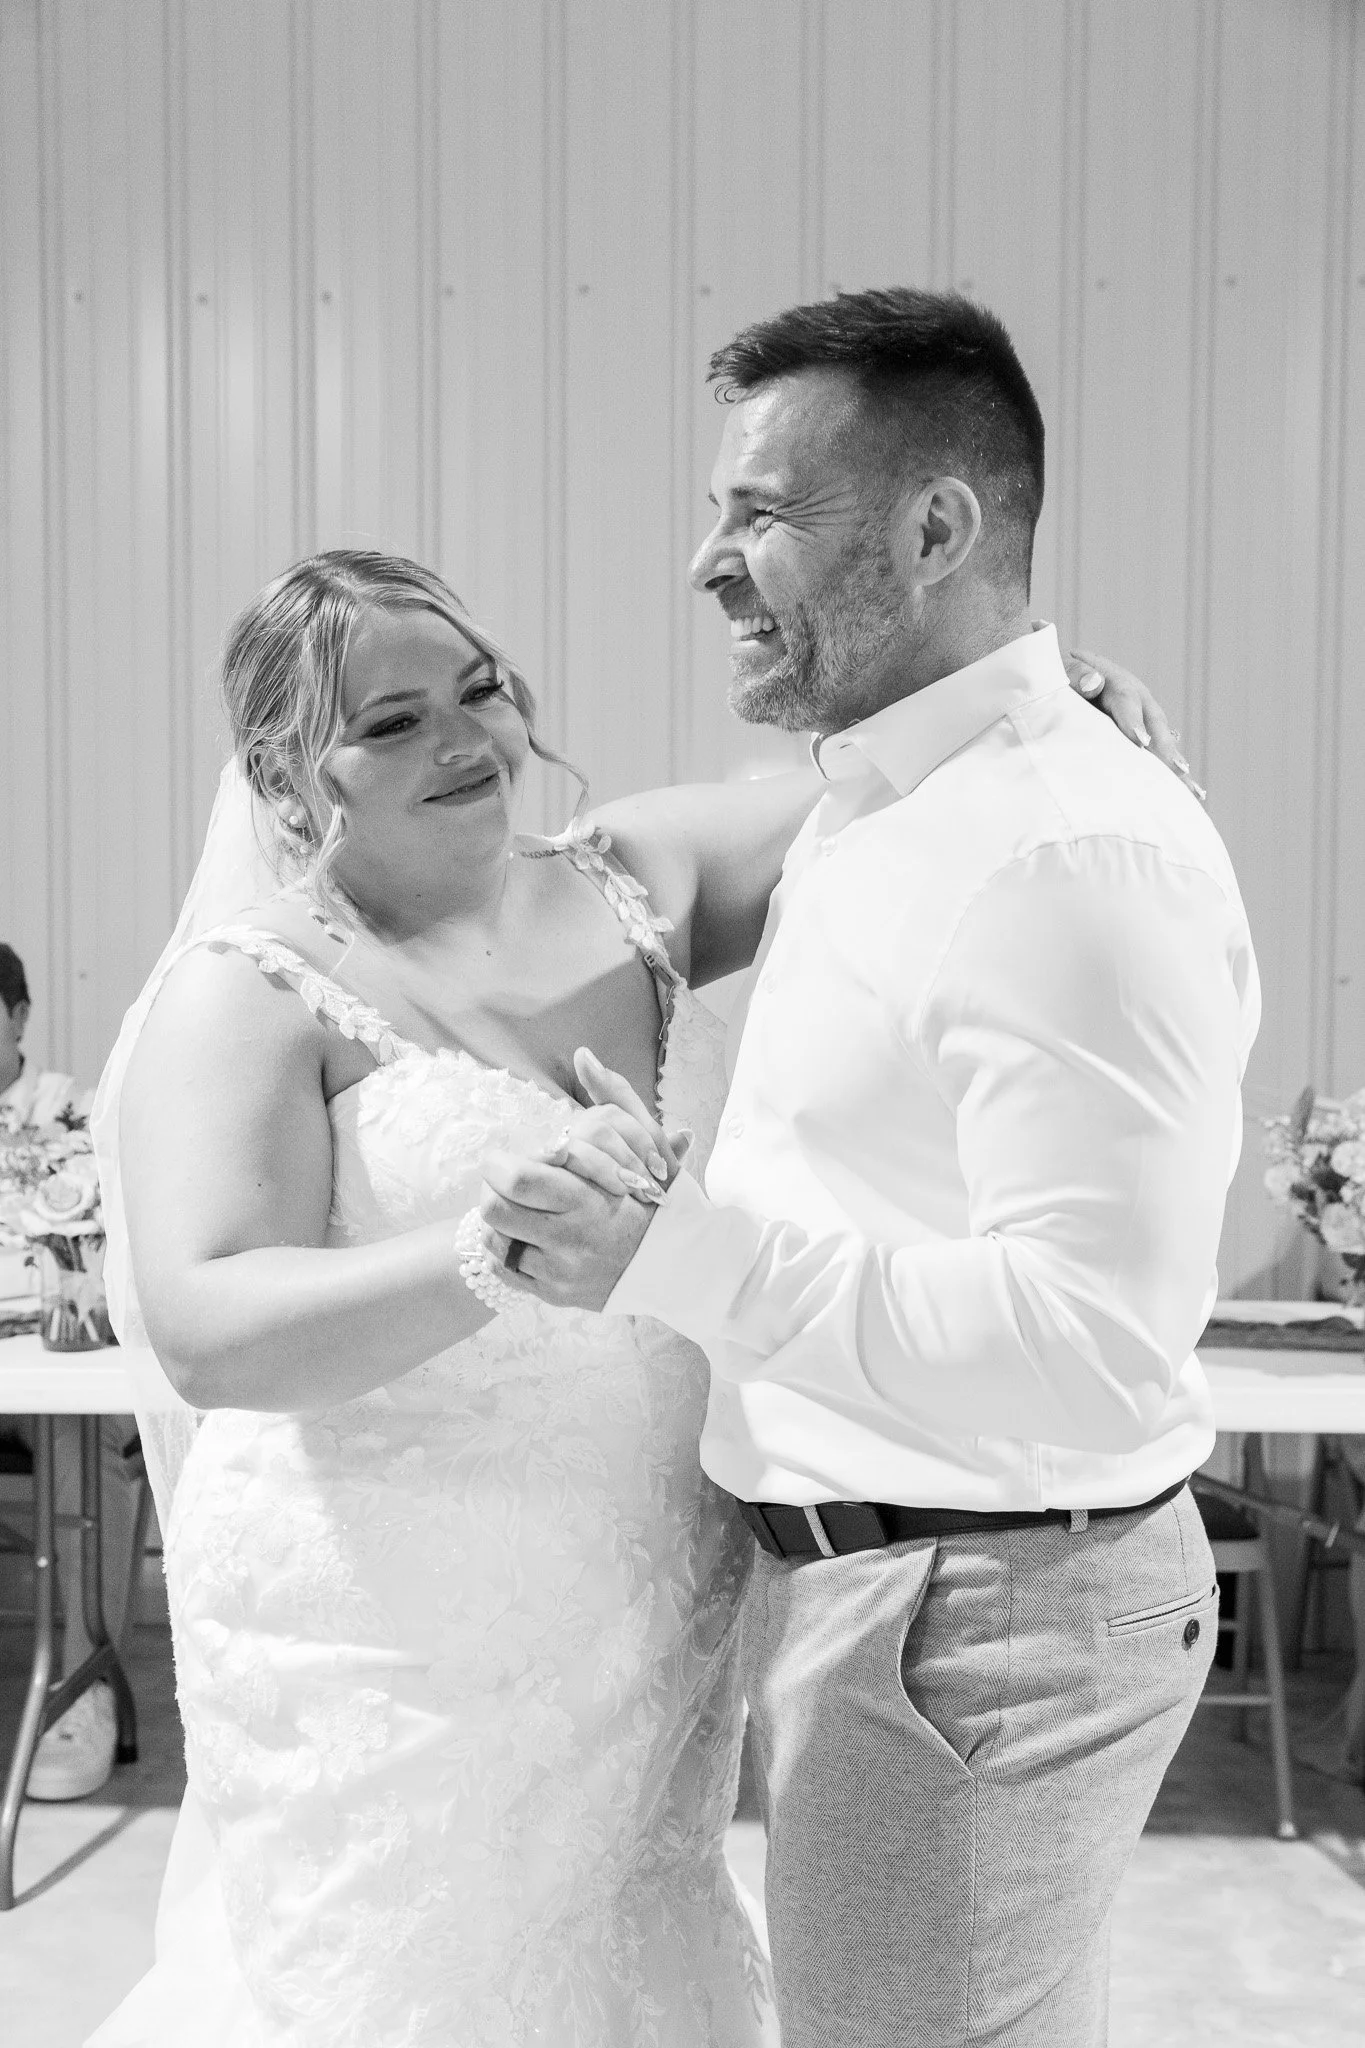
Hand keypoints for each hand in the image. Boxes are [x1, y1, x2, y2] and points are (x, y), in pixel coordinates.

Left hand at [476, 1050, 686, 1310]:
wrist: (684, 1266)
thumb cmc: (660, 1200)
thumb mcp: (645, 1145)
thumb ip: (613, 1097)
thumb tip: (584, 1055)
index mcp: (590, 1199)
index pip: (517, 1179)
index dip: (499, 1162)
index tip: (504, 1156)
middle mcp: (572, 1239)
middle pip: (496, 1209)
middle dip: (492, 1189)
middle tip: (503, 1180)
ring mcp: (562, 1272)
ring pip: (496, 1239)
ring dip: (499, 1219)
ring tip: (519, 1208)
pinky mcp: (555, 1296)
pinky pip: (505, 1270)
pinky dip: (508, 1249)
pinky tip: (528, 1237)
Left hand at [1062, 646, 1205, 802]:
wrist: (1065, 681)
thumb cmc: (1058, 678)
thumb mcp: (1062, 671)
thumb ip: (1075, 674)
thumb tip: (1094, 682)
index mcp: (1115, 681)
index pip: (1126, 698)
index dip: (1133, 719)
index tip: (1140, 741)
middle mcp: (1137, 699)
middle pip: (1154, 722)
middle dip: (1164, 747)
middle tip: (1176, 770)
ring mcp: (1143, 718)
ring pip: (1162, 740)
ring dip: (1175, 764)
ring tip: (1192, 789)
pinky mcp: (1142, 737)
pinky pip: (1159, 754)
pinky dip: (1172, 773)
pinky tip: (1190, 793)